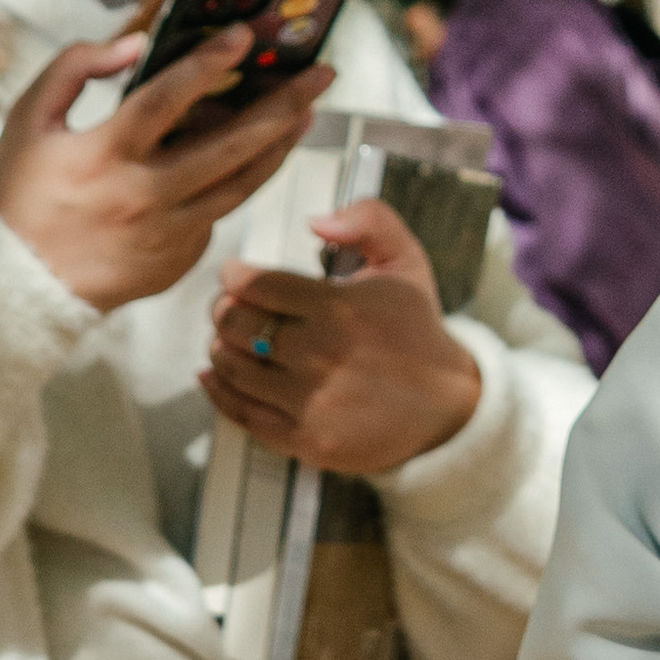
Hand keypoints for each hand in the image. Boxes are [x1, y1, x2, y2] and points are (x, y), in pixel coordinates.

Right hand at [0, 28, 334, 314]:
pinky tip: (256, 156)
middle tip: (321, 73)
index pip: (167, 100)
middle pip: (229, 146)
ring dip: (280, 146)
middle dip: (282, 104)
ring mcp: (165, 236)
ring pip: (241, 186)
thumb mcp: (28, 119)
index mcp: (103, 155)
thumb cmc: (20, 195)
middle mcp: (143, 197)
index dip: (208, 64)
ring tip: (307, 112)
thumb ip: (75, 67)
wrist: (11, 288)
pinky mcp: (177, 262)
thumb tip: (135, 43)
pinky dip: (238, 183)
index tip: (245, 33)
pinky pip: (217, 215)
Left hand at [203, 198, 482, 473]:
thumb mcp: (405, 259)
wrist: (446, 403)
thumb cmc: (416, 327)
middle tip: (228, 306)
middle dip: (223, 309)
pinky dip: (219, 393)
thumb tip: (315, 222)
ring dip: (220, 348)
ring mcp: (310, 401)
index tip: (233, 273)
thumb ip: (368, 219)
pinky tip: (213, 377)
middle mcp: (320, 354)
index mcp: (339, 306)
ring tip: (226, 338)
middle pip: (236, 325)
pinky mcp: (305, 439)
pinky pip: (242, 414)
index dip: (235, 275)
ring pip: (233, 368)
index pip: (257, 285)